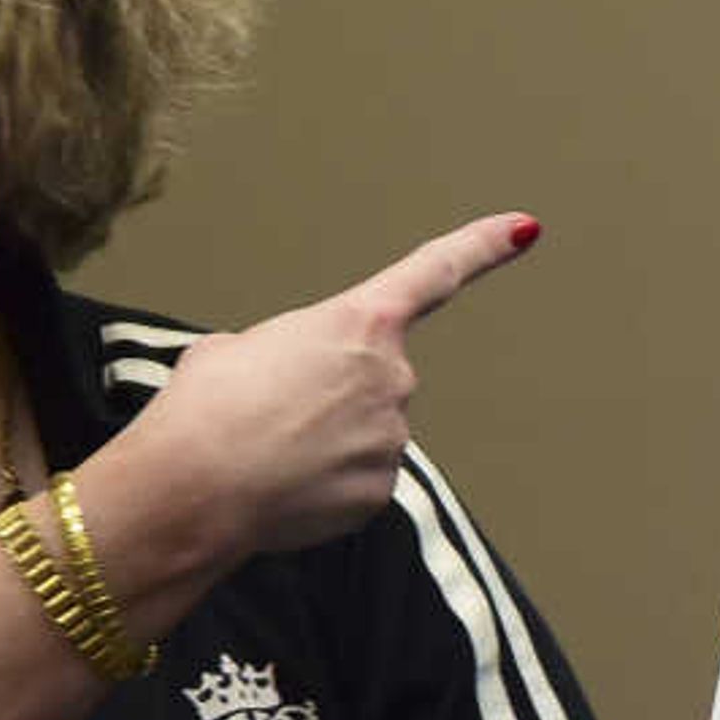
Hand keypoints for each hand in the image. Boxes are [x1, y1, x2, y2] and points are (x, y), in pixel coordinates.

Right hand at [124, 214, 538, 563]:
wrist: (194, 488)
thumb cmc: (203, 408)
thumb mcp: (230, 348)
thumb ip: (279, 351)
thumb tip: (280, 379)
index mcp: (358, 322)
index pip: (435, 272)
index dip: (484, 246)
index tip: (526, 228)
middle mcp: (392, 375)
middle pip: (369, 378)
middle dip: (326, 393)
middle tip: (266, 410)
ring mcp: (392, 436)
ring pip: (360, 433)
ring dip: (319, 440)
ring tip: (263, 449)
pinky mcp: (380, 491)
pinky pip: (354, 479)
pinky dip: (321, 484)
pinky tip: (279, 486)